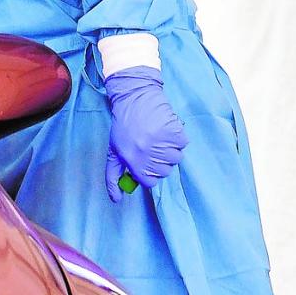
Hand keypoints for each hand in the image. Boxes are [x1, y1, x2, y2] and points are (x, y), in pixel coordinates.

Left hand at [104, 67, 188, 201]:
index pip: (149, 182)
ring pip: (176, 159)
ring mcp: (161, 142)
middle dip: (159, 162)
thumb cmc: (123, 126)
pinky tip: (164, 128)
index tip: (145, 163)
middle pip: (164, 172)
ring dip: (169, 149)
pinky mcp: (174, 131)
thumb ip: (113, 176)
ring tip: (157, 136)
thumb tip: (116, 199)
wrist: (134, 97)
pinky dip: (176, 137)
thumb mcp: (113, 151)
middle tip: (150, 146)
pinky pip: (182, 143)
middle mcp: (146, 153)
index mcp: (131, 159)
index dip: (148, 173)